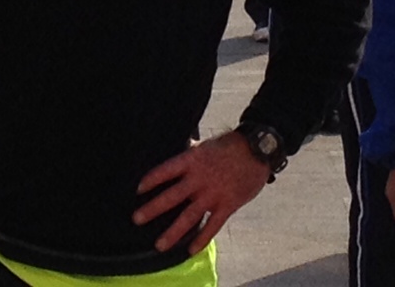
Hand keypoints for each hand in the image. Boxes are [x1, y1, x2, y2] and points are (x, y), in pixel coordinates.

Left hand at [134, 132, 269, 255]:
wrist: (258, 149)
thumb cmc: (231, 145)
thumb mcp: (207, 145)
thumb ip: (191, 152)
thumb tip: (179, 150)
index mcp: (193, 160)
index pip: (166, 170)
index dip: (152, 180)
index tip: (138, 190)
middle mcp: (200, 178)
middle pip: (172, 196)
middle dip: (153, 209)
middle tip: (137, 219)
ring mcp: (213, 193)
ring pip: (189, 216)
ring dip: (173, 232)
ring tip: (159, 245)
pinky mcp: (227, 205)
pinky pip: (212, 225)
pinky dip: (202, 238)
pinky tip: (190, 250)